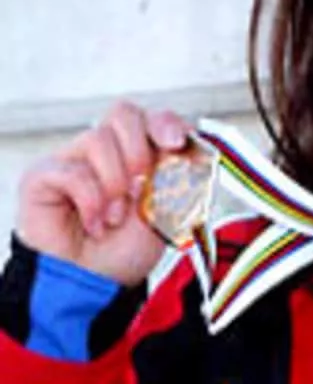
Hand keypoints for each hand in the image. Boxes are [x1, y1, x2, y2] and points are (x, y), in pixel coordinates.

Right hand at [15, 101, 191, 285]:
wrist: (95, 284)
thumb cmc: (127, 248)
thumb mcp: (166, 211)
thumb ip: (175, 176)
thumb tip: (182, 150)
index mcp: (139, 151)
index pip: (152, 117)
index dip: (167, 124)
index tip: (177, 143)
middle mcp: (106, 150)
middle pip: (124, 113)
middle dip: (140, 150)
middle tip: (142, 188)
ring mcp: (73, 159)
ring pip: (98, 139)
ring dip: (115, 183)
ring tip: (116, 217)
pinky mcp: (43, 176)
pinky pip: (72, 171)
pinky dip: (91, 201)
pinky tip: (95, 224)